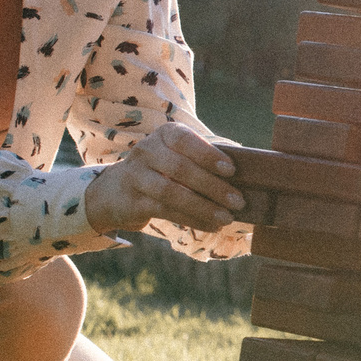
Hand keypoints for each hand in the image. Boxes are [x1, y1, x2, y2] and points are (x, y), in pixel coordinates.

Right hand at [84, 122, 244, 234]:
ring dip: (203, 207)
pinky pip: (165, 211)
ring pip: (171, 192)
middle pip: (180, 168)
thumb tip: (245, 176)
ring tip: (226, 218)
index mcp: (164, 134)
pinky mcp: (132, 201)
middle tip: (238, 201)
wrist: (115, 190)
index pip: (185, 140)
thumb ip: (202, 161)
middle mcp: (146, 150)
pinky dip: (192, 219)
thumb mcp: (177, 156)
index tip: (231, 170)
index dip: (207, 154)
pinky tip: (211, 226)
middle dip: (213, 186)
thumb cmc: (162, 169)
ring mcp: (136, 175)